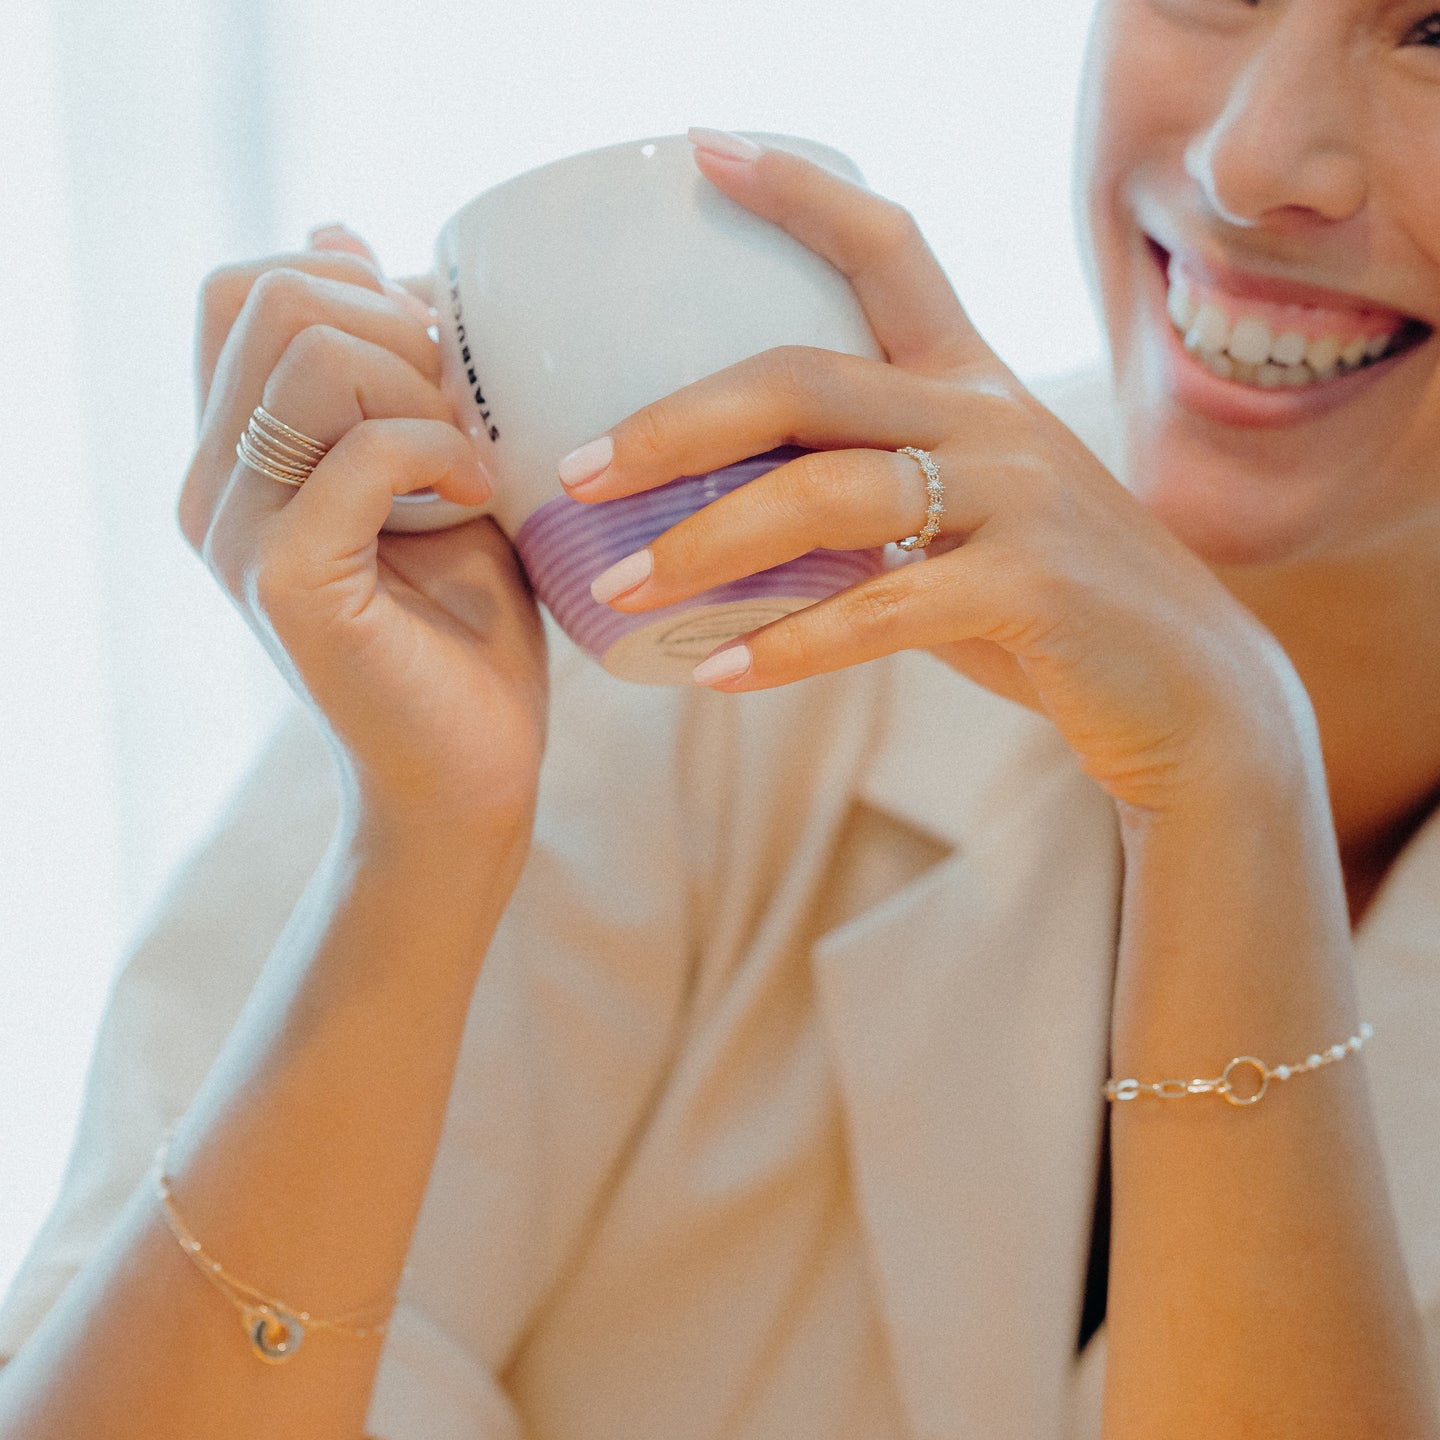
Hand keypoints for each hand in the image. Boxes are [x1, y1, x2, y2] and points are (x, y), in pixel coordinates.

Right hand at [180, 225, 547, 833]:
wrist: (467, 774)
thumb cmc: (463, 632)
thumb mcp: (436, 473)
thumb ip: (386, 369)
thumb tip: (338, 232)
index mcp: (237, 455)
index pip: (242, 290)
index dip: (353, 290)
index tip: (438, 371)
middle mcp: (213, 487)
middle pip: (268, 295)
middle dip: (394, 329)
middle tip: (463, 417)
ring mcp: (239, 533)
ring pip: (308, 349)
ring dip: (422, 388)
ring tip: (474, 463)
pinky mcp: (288, 581)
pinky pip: (360, 450)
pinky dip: (441, 451)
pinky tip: (482, 497)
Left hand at [564, 137, 1311, 812]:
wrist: (1188, 690)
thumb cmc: (1049, 607)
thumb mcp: (963, 522)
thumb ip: (867, 498)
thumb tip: (724, 517)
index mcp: (972, 384)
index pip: (887, 250)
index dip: (796, 194)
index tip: (704, 153)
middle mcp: (993, 417)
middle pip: (806, 378)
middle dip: (678, 420)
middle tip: (580, 470)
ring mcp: (1021, 496)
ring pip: (827, 494)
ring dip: (706, 545)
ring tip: (617, 589)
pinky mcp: (1035, 586)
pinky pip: (880, 609)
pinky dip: (787, 645)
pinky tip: (715, 674)